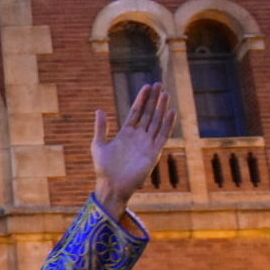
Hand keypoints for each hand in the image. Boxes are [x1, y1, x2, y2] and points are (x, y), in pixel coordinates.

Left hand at [92, 82, 176, 218]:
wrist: (111, 185)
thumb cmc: (103, 168)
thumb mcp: (98, 144)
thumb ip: (100, 128)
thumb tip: (99, 110)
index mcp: (126, 133)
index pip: (136, 112)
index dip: (141, 99)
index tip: (147, 86)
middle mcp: (138, 136)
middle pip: (148, 113)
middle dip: (153, 99)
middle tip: (159, 83)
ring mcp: (147, 143)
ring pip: (156, 121)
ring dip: (161, 108)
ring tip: (166, 94)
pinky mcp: (153, 152)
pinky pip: (162, 136)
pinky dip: (167, 124)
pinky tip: (171, 112)